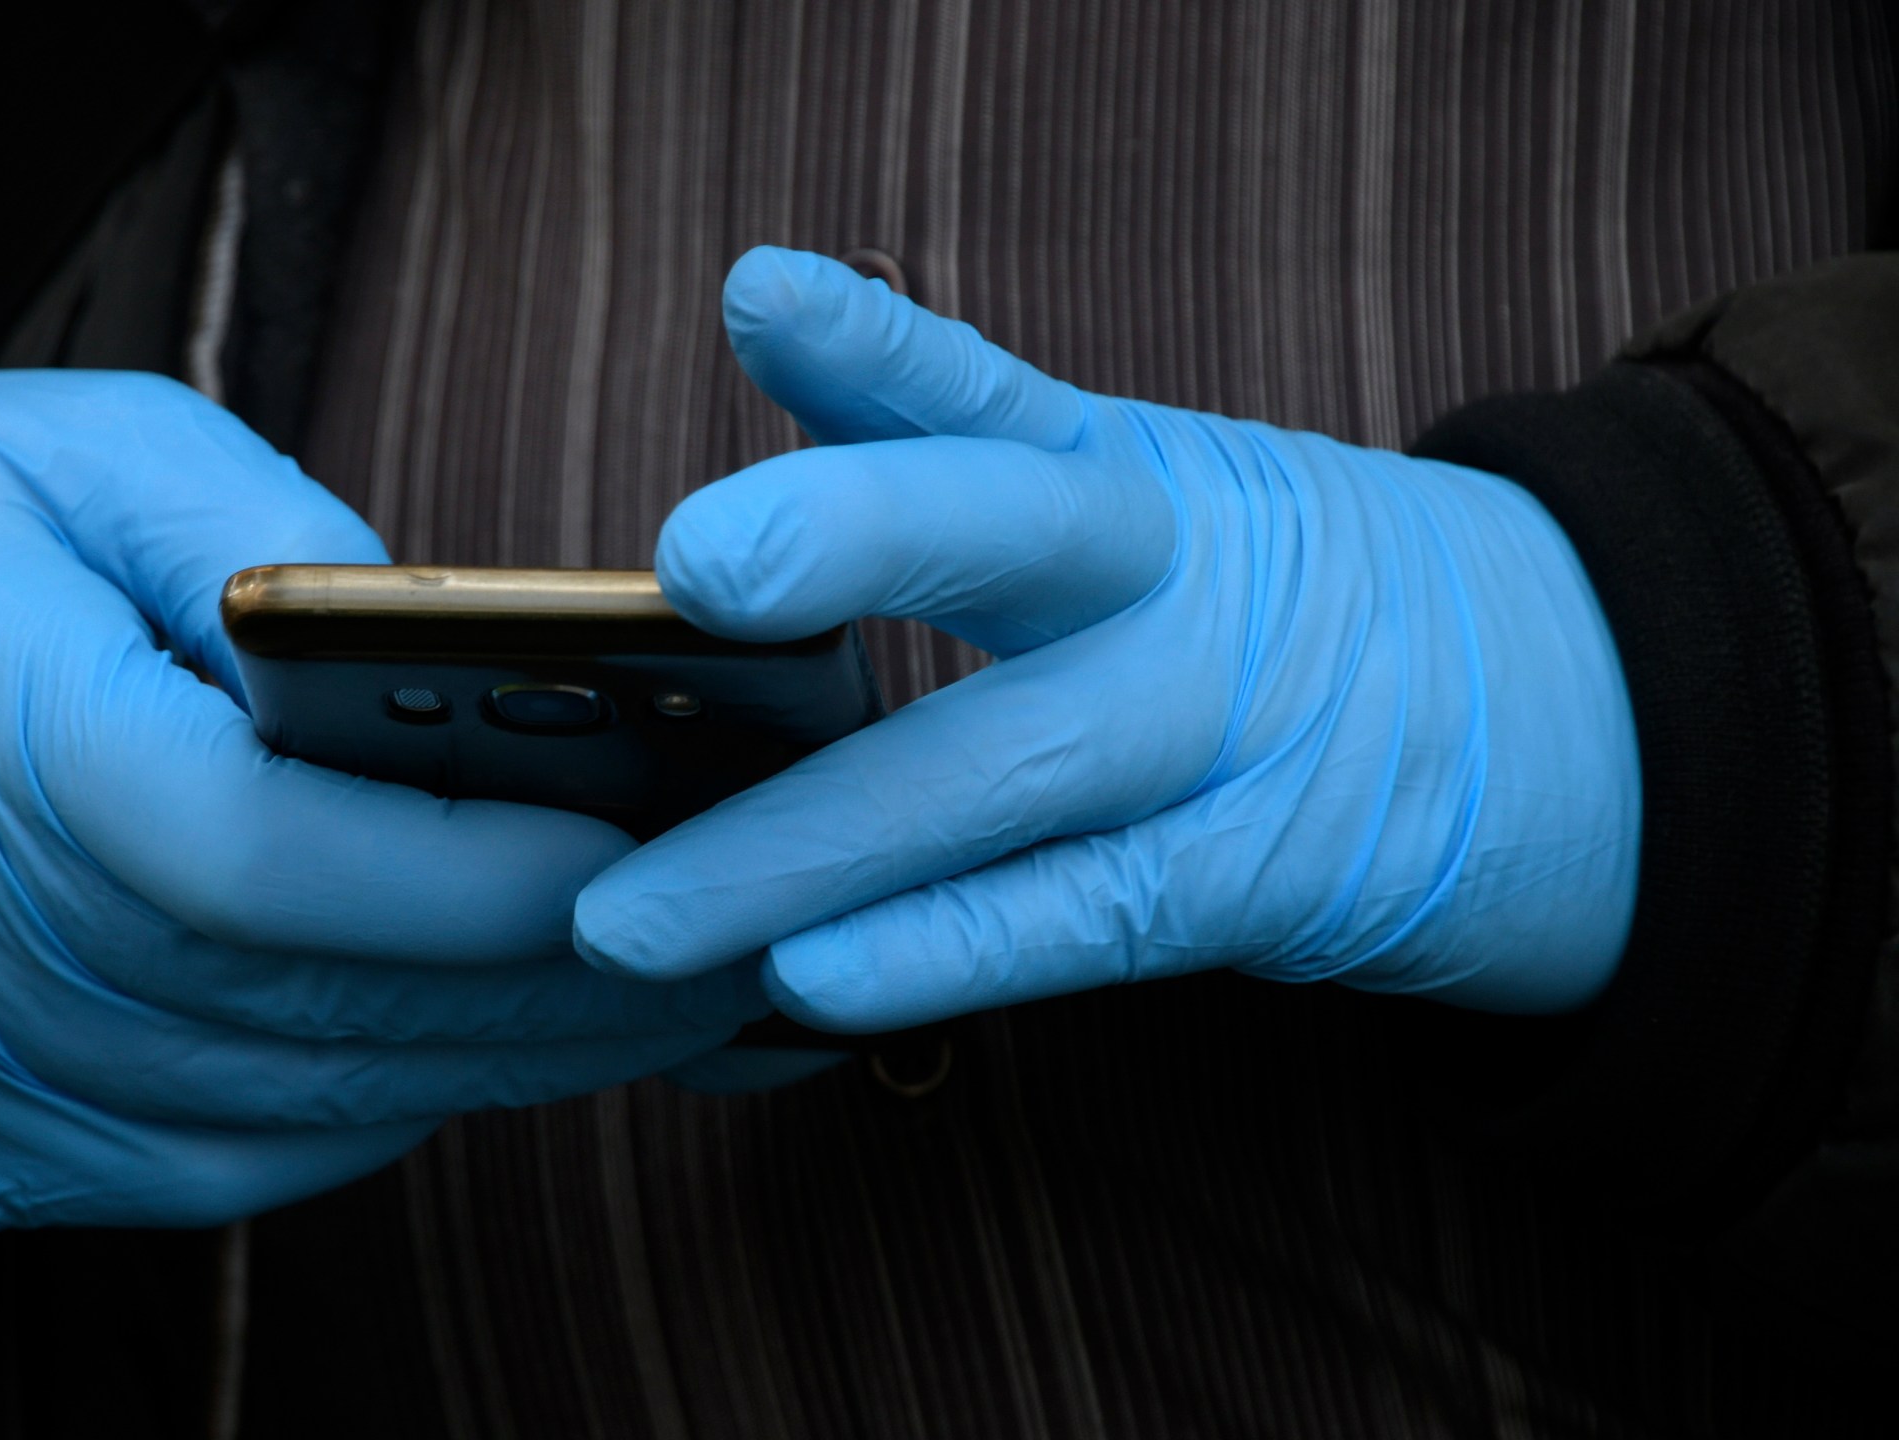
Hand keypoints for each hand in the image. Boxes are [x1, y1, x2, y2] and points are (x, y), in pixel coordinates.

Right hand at [0, 372, 761, 1227]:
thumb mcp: (81, 448)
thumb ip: (284, 547)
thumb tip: (479, 670)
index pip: (281, 865)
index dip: (484, 881)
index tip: (648, 863)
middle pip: (316, 1015)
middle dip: (551, 998)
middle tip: (722, 960)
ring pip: (282, 1121)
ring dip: (480, 1072)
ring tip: (636, 1010)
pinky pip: (202, 1171)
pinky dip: (353, 1119)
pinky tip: (456, 1054)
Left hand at [573, 248, 1639, 1030]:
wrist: (1574, 706)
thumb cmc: (1271, 610)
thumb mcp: (1148, 511)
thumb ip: (955, 504)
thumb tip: (714, 547)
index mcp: (1124, 473)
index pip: (983, 393)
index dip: (872, 345)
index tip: (758, 292)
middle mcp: (1171, 577)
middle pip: (1012, 531)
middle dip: (852, 531)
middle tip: (696, 561)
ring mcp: (1223, 729)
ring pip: (1002, 769)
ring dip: (799, 849)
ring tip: (629, 920)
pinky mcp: (1263, 875)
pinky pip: (1079, 917)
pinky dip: (939, 949)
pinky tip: (809, 977)